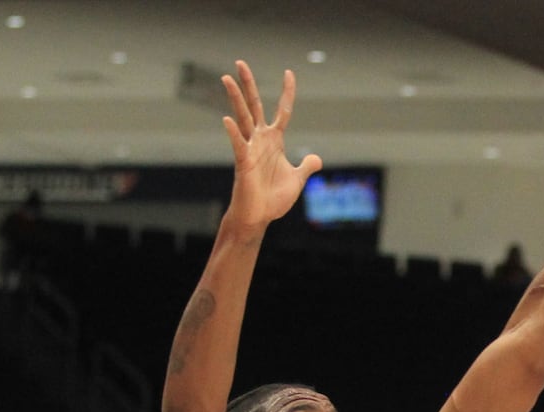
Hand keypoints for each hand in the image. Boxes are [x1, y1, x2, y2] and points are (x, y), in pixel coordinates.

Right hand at [221, 60, 322, 229]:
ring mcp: (250, 149)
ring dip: (235, 98)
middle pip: (255, 106)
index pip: (282, 111)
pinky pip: (238, 145)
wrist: (259, 217)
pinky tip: (227, 120)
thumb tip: (317, 159)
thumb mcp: (296, 180)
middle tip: (240, 62)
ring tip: (226, 78)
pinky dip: (234, 133)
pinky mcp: (243, 163)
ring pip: (243, 118)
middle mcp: (260, 140)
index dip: (287, 92)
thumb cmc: (273, 199)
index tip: (289, 73)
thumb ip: (306, 167)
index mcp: (274, 141)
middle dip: (248, 85)